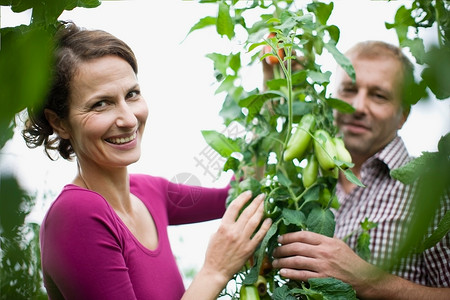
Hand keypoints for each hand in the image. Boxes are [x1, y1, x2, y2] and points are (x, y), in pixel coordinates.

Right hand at [203, 191, 271, 284]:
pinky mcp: (249, 249)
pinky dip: (265, 227)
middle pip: (247, 212)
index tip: (249, 193)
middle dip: (255, 202)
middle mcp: (234, 232)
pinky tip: (269, 220)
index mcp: (223, 226)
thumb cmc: (213, 253)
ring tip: (265, 204)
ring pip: (255, 221)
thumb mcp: (214, 235)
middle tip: (261, 195)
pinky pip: (260, 235)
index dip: (243, 198)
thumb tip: (232, 217)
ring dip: (261, 211)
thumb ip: (224, 225)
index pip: (234, 207)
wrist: (216, 271)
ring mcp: (242, 240)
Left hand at [272, 231, 449, 299]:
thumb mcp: (338, 244)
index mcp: (327, 241)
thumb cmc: (350, 260)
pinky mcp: (323, 278)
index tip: (280, 239)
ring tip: (275, 262)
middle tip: (274, 251)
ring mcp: (323, 266)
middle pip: (297, 247)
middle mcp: (324, 252)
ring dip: (283, 261)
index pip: (303, 235)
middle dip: (282, 249)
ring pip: (297, 260)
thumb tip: (304, 235)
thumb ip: (323, 239)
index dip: (289, 236)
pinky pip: (302, 275)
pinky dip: (290, 273)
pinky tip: (283, 272)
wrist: (364, 278)